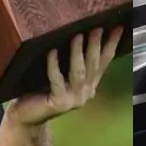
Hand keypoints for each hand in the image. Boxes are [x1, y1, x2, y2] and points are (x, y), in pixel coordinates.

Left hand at [7, 26, 123, 127]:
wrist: (27, 117)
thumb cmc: (42, 90)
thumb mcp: (63, 76)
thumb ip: (74, 63)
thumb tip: (80, 32)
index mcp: (90, 84)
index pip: (104, 62)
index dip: (111, 45)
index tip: (118, 28)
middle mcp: (86, 92)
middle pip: (93, 65)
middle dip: (95, 46)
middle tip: (97, 28)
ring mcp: (73, 99)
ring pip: (79, 72)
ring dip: (78, 53)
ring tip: (77, 36)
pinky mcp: (58, 102)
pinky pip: (56, 80)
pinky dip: (54, 65)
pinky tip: (52, 52)